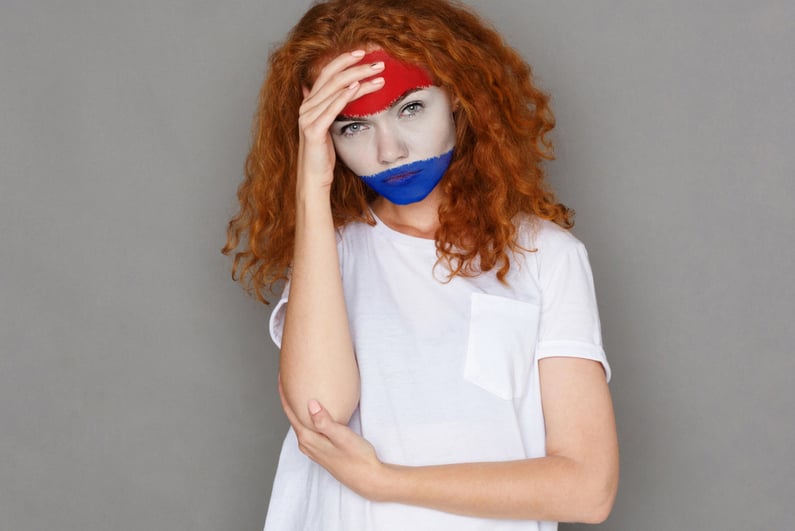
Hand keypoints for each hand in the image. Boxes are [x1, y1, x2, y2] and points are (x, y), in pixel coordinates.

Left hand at [278, 377, 386, 500]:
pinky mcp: (321, 449)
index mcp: (308, 439)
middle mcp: (307, 444)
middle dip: (288, 398)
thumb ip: (325, 421)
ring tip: (297, 390)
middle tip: (288, 378)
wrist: (367, 478)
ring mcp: (313, 448)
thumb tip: (310, 403)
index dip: (284, 393)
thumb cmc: (358, 457)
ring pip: (300, 422)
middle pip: (292, 416)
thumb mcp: (342, 437)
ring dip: (297, 407)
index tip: (281, 376)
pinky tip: (313, 411)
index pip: (290, 412)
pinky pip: (308, 428)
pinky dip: (306, 416)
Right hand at [297, 50, 384, 190]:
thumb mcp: (326, 126)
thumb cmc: (323, 155)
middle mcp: (306, 107)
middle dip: (356, 66)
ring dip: (358, 78)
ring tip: (378, 74)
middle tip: (378, 61)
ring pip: (334, 90)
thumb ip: (327, 107)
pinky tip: (357, 87)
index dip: (343, 60)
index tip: (363, 52)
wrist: (314, 179)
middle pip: (332, 77)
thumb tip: (328, 90)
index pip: (326, 73)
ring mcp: (308, 118)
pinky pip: (330, 109)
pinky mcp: (312, 130)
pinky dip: (344, 96)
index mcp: (310, 103)